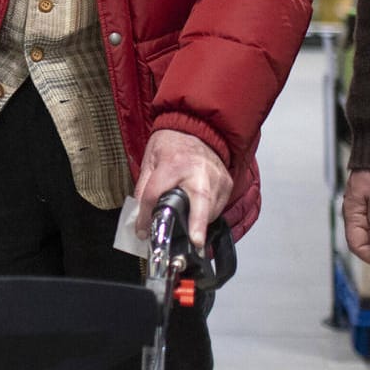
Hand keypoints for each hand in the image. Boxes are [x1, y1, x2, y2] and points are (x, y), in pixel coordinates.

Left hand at [134, 129, 232, 249]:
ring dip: (198, 223)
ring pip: (210, 210)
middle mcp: (198, 171)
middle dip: (198, 223)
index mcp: (173, 163)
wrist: (199, 127)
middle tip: (196, 242)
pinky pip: (218, 207)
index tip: (143, 231)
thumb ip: (144, 189)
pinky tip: (198, 211)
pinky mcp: (227, 183)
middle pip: (200, 200)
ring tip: (189, 228)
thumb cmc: (172, 143)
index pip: (156, 193)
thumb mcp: (150, 159)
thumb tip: (141, 220)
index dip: (146, 215)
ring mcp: (217, 178)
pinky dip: (208, 215)